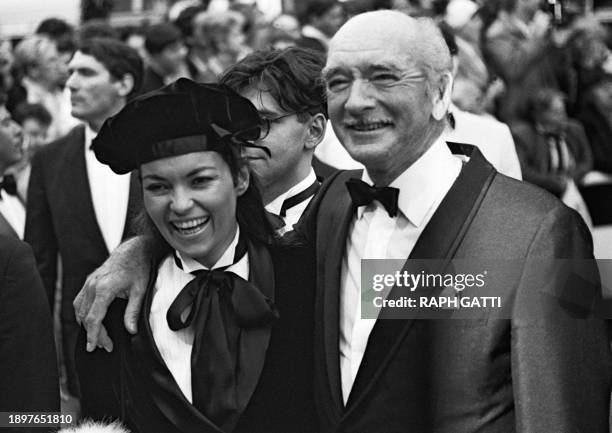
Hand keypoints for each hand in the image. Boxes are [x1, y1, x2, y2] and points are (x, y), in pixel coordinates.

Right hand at [74, 236, 151, 351]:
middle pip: (85, 317)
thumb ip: (133, 312)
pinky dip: (82, 313)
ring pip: (79, 309)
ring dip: (86, 325)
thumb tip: (131, 331)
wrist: (134, 249)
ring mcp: (89, 282)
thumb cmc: (139, 268)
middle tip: (105, 346)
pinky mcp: (89, 281)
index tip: (97, 347)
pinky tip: (90, 321)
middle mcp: (92, 285)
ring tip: (98, 337)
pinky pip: (79, 301)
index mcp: (104, 288)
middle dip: (93, 334)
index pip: (94, 319)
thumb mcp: (140, 291)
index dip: (95, 336)